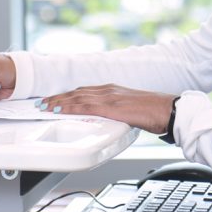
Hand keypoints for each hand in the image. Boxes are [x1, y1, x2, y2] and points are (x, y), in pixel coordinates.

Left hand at [38, 85, 176, 133]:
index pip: (85, 91)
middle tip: (42, 102)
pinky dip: (68, 107)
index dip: (68, 96)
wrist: (168, 110)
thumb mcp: (132, 111)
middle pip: (77, 92)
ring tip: (44, 106)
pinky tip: (58, 110)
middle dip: (58, 97)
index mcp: (113, 91)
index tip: (55, 100)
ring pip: (77, 97)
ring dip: (58, 102)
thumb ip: (118, 114)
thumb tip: (112, 121)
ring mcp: (109, 97)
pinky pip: (84, 106)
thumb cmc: (155, 112)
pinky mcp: (110, 106)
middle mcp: (109, 90)